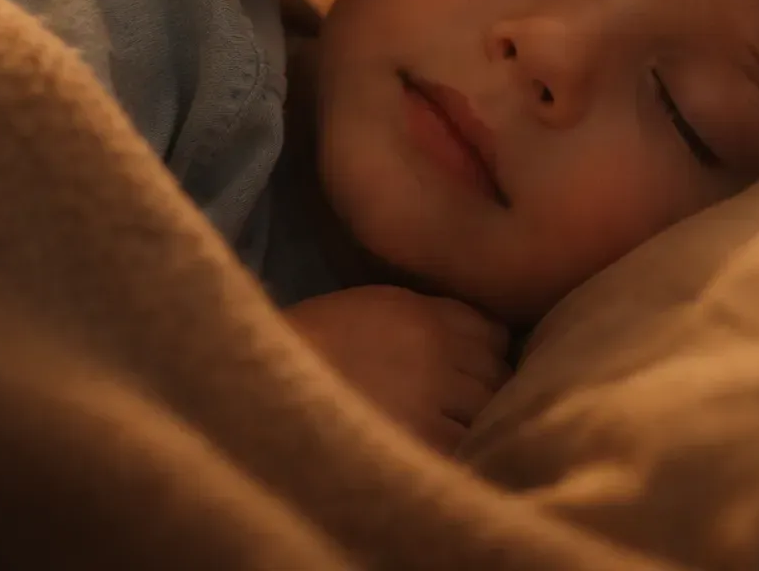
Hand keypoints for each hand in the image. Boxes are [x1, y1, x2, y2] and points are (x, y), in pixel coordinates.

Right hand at [282, 285, 511, 454]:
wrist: (262, 385)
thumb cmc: (314, 347)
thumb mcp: (376, 307)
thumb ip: (429, 317)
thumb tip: (481, 340)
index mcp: (424, 313)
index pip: (494, 333)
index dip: (485, 354)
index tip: (471, 370)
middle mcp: (437, 349)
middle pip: (496, 372)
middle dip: (483, 389)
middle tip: (456, 407)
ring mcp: (432, 396)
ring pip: (487, 410)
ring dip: (473, 422)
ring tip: (442, 431)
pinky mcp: (421, 440)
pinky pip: (464, 446)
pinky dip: (456, 451)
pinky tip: (431, 451)